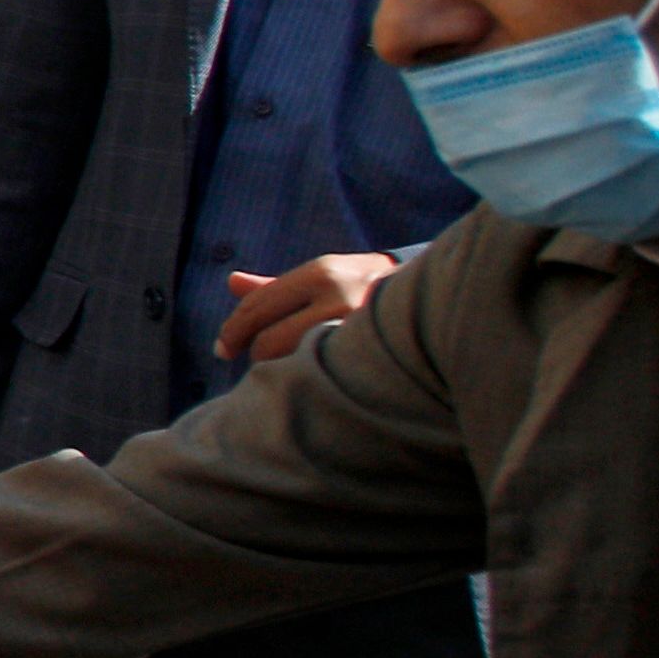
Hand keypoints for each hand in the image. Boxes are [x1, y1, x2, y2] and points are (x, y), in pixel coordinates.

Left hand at [213, 248, 403, 369]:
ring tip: (296, 367)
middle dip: (258, 355)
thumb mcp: (325, 277)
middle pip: (269, 342)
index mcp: (322, 273)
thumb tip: (232, 282)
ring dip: (285, 372)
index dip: (232, 331)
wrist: (434, 297)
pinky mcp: (375, 361)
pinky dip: (312, 384)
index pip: (258, 307)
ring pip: (295, 366)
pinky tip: (317, 382)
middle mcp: (340, 298)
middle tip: (261, 361)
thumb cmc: (366, 288)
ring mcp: (359, 331)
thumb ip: (277, 286)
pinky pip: (325, 382)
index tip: (223, 349)